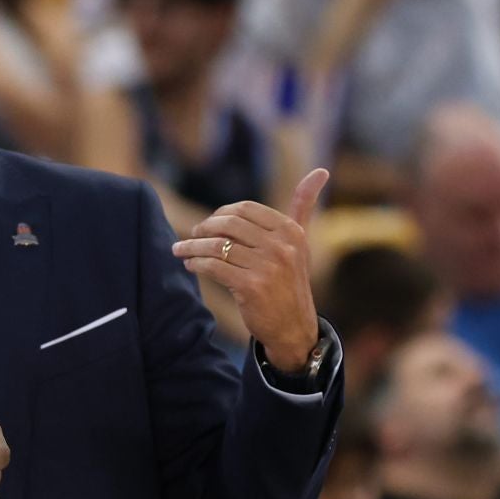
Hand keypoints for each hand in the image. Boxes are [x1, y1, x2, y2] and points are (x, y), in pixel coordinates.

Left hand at [171, 168, 327, 371]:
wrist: (293, 327)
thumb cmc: (290, 281)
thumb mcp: (300, 242)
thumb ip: (304, 206)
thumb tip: (320, 170)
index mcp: (291, 230)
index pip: (244, 209)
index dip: (220, 214)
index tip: (209, 224)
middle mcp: (282, 246)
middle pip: (228, 224)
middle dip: (203, 228)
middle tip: (191, 235)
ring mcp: (267, 266)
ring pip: (216, 245)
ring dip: (191, 246)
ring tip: (179, 249)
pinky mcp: (251, 286)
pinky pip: (213, 266)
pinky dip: (196, 263)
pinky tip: (190, 265)